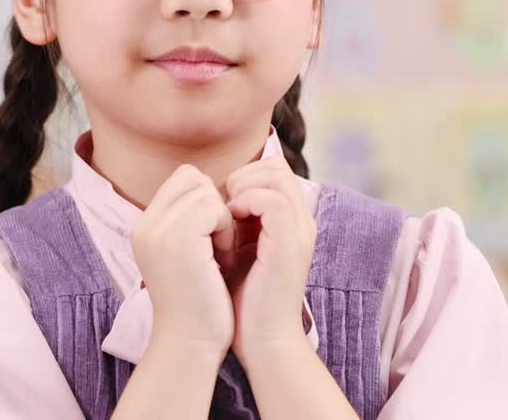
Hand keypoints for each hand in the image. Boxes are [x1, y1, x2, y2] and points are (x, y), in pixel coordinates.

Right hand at [131, 164, 235, 360]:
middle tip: (217, 245)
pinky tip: (222, 260)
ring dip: (222, 220)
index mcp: (144, 227)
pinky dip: (226, 231)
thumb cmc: (198, 303)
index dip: (206, 199)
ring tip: (220, 255)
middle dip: (214, 205)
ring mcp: (158, 231)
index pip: (182, 179)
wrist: (190, 343)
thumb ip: (189, 221)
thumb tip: (213, 190)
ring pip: (205, 191)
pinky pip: (214, 208)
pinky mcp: (178, 240)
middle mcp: (144, 225)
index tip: (213, 235)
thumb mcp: (187, 254)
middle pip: (192, 177)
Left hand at [223, 155, 316, 365]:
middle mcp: (300, 221)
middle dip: (244, 175)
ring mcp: (299, 230)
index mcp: (290, 221)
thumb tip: (208, 195)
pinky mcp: (290, 243)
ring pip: (276, 175)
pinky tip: (230, 221)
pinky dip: (247, 202)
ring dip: (243, 186)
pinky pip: (272, 200)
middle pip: (277, 166)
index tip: (221, 201)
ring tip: (226, 211)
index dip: (245, 176)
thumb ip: (232, 221)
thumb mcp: (236, 249)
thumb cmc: (243, 300)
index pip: (273, 170)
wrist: (262, 340)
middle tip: (222, 202)